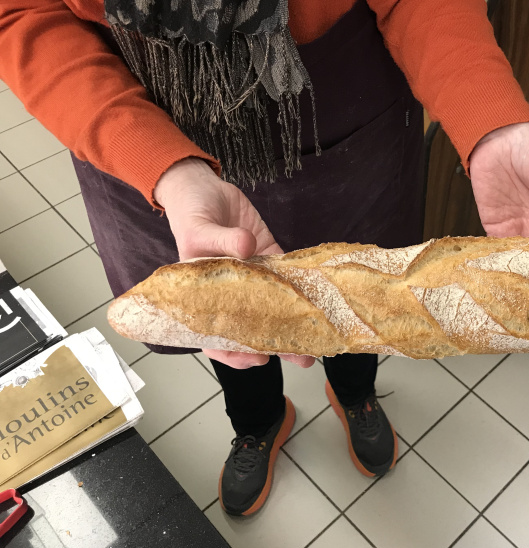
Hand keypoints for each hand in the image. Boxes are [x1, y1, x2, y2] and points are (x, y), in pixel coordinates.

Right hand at [154, 158, 314, 368]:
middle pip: (253, 328)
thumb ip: (220, 240)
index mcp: (205, 297)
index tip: (256, 359)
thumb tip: (245, 247)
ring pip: (275, 307)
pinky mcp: (269, 256)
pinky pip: (287, 275)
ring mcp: (254, 277)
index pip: (216, 336)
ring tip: (319, 339)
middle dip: (277, 345)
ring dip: (295, 323)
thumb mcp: (198, 229)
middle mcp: (232, 293)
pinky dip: (303, 286)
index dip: (234, 353)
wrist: (203, 187)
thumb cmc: (189, 214)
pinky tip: (320, 298)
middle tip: (303, 357)